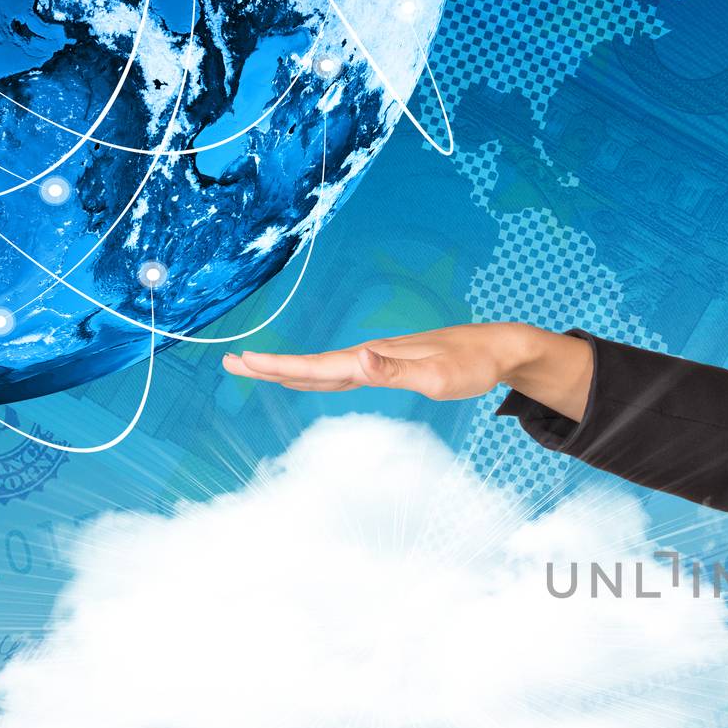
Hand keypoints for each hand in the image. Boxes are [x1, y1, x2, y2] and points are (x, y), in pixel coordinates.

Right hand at [220, 321, 541, 401]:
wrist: (496, 348)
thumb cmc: (471, 365)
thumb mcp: (437, 375)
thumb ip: (395, 371)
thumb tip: (358, 362)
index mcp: (374, 358)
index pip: (319, 366)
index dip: (281, 367)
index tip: (246, 363)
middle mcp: (371, 355)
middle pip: (313, 364)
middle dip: (272, 366)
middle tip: (231, 362)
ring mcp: (379, 359)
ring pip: (326, 367)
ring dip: (291, 370)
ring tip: (257, 367)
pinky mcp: (390, 364)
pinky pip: (345, 372)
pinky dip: (320, 375)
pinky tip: (314, 378)